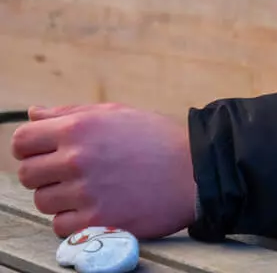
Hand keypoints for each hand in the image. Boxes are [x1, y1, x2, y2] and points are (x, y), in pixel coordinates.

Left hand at [12, 103, 196, 239]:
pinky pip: (60, 226)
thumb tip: (32, 114)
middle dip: (43, 173)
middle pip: (27, 174)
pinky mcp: (96, 220)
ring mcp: (85, 191)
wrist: (192, 170)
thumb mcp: (114, 112)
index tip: (43, 152)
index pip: (22, 141)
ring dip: (59, 197)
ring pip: (43, 201)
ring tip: (88, 187)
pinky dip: (73, 220)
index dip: (29, 147)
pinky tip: (96, 205)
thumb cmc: (154, 137)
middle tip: (69, 171)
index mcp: (79, 126)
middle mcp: (77, 158)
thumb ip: (69, 113)